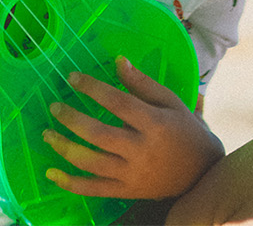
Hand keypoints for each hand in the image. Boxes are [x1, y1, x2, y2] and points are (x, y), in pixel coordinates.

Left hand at [43, 56, 223, 199]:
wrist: (205, 175)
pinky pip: (95, 190)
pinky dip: (71, 184)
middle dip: (72, 119)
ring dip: (65, 148)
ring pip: (92, 164)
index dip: (92, 88)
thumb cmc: (186, 132)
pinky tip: (51, 173)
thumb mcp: (171, 103)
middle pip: (99, 135)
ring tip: (47, 133)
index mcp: (154, 124)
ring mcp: (133, 175)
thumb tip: (118, 60)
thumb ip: (143, 83)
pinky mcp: (128, 192)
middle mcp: (141, 151)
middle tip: (54, 107)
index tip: (72, 77)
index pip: (118, 103)